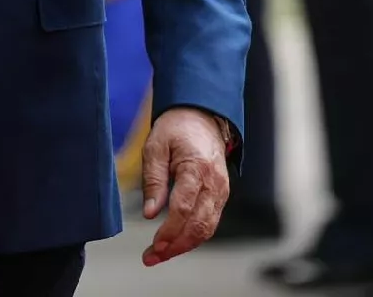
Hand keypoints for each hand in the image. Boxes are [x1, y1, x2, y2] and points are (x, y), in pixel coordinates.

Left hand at [139, 105, 230, 266]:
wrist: (202, 116)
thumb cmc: (176, 129)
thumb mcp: (155, 147)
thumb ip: (154, 180)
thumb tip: (151, 213)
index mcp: (197, 167)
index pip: (184, 208)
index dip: (169, 230)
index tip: (154, 244)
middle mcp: (214, 182)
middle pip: (198, 224)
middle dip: (175, 246)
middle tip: (152, 257)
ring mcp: (221, 190)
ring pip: (207, 228)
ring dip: (184, 245)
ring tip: (160, 254)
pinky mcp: (221, 195)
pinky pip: (210, 222)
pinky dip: (194, 236)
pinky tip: (175, 242)